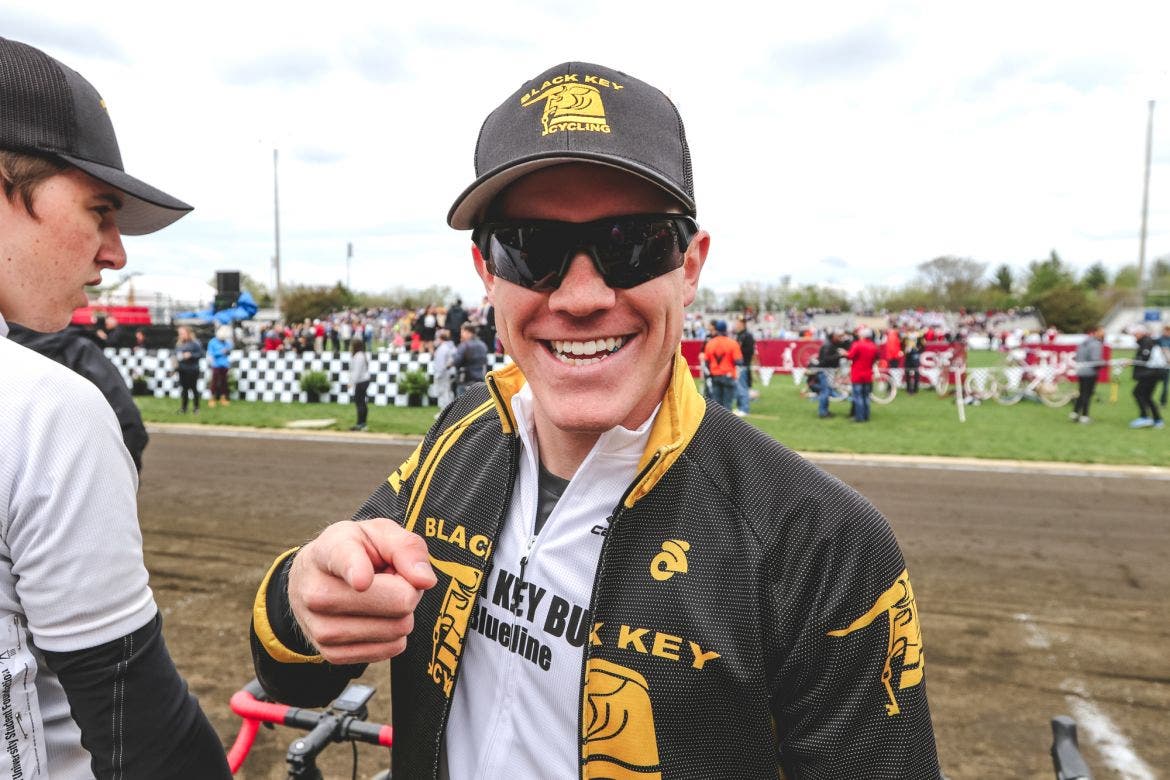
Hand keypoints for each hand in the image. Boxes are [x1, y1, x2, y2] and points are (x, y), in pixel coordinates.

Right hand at [288, 518, 436, 664]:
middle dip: (407, 589)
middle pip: (398, 602)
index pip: (345, 562)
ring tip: (380, 595)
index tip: (362, 581)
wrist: (314, 578)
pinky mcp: (332, 655)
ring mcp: (321, 628)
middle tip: (390, 578)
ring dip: (401, 613)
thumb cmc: (355, 551)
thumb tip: (425, 581)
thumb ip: (407, 548)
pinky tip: (372, 616)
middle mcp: (317, 593)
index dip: (357, 571)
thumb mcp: (381, 533)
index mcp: (330, 551)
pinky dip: (392, 633)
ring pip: (398, 628)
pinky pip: (392, 648)